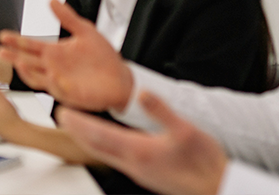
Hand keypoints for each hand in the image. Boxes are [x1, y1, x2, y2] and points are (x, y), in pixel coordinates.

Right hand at [0, 0, 132, 111]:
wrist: (121, 78)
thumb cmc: (103, 58)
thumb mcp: (85, 31)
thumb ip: (67, 17)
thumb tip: (52, 1)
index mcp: (55, 52)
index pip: (30, 45)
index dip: (16, 40)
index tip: (3, 35)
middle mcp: (53, 67)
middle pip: (27, 61)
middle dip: (13, 56)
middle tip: (0, 50)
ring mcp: (59, 81)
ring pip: (36, 78)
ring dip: (26, 71)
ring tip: (19, 62)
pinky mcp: (69, 94)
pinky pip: (56, 89)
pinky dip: (51, 83)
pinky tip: (50, 75)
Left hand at [57, 92, 227, 194]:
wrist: (217, 188)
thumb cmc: (204, 163)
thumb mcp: (186, 130)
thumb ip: (161, 111)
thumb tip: (142, 93)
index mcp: (139, 151)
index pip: (98, 135)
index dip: (78, 123)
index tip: (62, 112)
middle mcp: (133, 164)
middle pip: (95, 147)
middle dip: (76, 132)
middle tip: (61, 117)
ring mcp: (138, 172)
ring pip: (103, 155)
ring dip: (88, 140)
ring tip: (77, 128)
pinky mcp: (145, 175)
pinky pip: (115, 159)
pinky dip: (102, 147)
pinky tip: (106, 143)